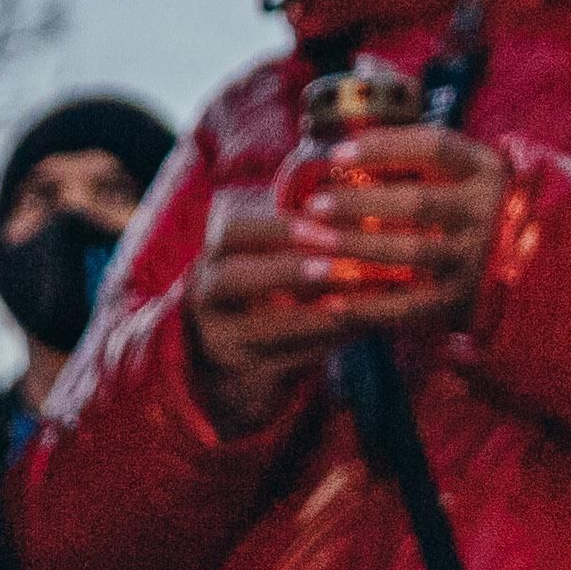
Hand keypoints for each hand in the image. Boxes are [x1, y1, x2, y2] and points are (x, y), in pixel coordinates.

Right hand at [184, 179, 376, 431]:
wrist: (233, 366)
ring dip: (312, 314)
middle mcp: (207, 297)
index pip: (232, 232)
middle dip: (286, 269)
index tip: (318, 220)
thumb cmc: (268, 292)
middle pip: (233, 278)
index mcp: (216, 256)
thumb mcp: (272, 255)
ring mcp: (222, 341)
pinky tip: (363, 326)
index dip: (276, 227)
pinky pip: (288, 360)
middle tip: (335, 263)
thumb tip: (359, 193)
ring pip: (263, 327)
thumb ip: (303, 228)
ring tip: (355, 302)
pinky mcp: (245, 377)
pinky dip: (327, 342)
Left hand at [293, 126, 512, 337]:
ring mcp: (473, 257)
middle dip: (361, 203)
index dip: (384, 147)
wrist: (530, 264)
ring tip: (310, 253)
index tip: (337, 154)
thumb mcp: (464, 170)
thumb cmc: (469, 204)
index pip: (434, 147)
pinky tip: (330, 303)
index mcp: (483, 169)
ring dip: (357, 251)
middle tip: (314, 205)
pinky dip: (368, 306)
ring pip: (412, 252)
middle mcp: (484, 211)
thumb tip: (351, 123)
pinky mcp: (460, 299)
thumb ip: (418, 153)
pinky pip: (409, 305)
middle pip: (419, 202)